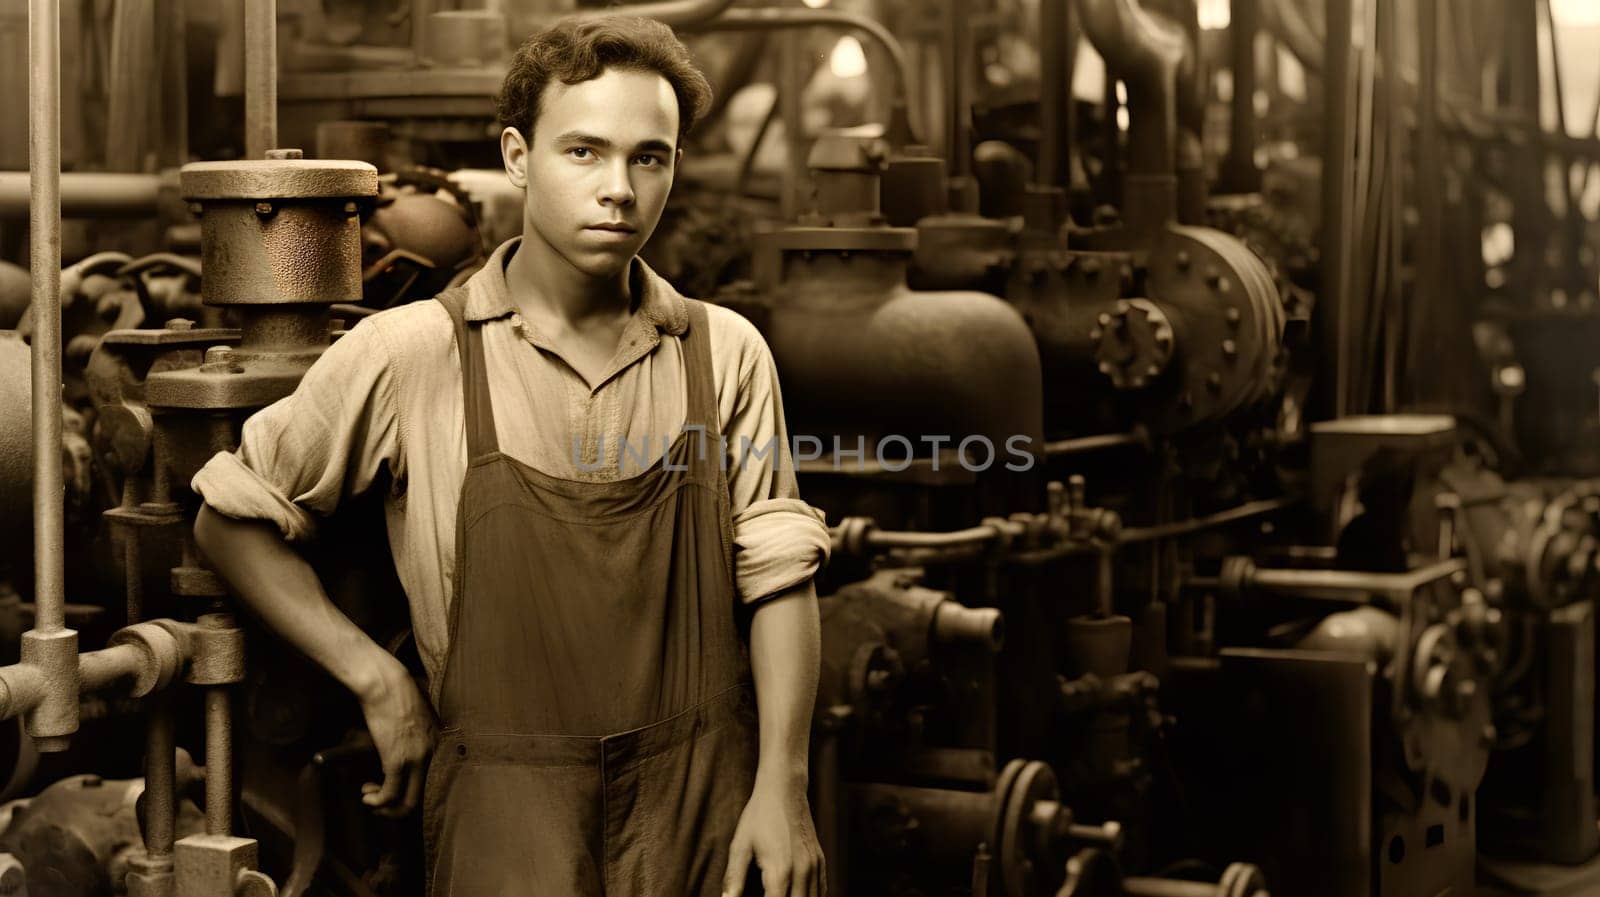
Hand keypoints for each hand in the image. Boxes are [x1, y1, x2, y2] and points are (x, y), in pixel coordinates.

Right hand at [355, 660, 436, 816]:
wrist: (386, 684)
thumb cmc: (397, 696)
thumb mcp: (416, 720)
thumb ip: (419, 738)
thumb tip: (405, 752)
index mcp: (440, 744)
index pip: (434, 783)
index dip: (412, 794)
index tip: (395, 792)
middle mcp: (433, 755)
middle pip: (421, 798)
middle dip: (398, 809)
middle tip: (381, 804)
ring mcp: (417, 759)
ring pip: (406, 802)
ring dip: (384, 806)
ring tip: (370, 797)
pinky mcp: (397, 760)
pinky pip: (390, 794)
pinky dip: (377, 800)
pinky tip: (368, 796)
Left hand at [722, 773, 824, 896]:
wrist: (784, 789)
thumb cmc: (759, 816)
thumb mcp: (740, 846)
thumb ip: (734, 878)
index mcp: (780, 871)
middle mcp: (801, 872)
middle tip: (769, 895)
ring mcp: (814, 866)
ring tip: (781, 895)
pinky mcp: (820, 860)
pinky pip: (822, 890)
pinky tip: (798, 895)